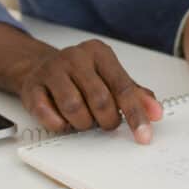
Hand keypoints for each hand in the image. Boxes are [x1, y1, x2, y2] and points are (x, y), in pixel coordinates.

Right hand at [18, 39, 163, 143]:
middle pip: (99, 99)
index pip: (123, 86)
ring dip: (82, 123)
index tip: (144, 135)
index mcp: (99, 53)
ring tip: (84, 119)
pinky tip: (63, 119)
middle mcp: (75, 57)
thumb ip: (135, 94)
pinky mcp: (32, 87)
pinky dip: (59, 124)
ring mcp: (52, 70)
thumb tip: (155, 113)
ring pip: (74, 107)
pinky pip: (48, 115)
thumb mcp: (111, 78)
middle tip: (106, 123)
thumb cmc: (82, 75)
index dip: (136, 114)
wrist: (41, 66)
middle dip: (106, 120)